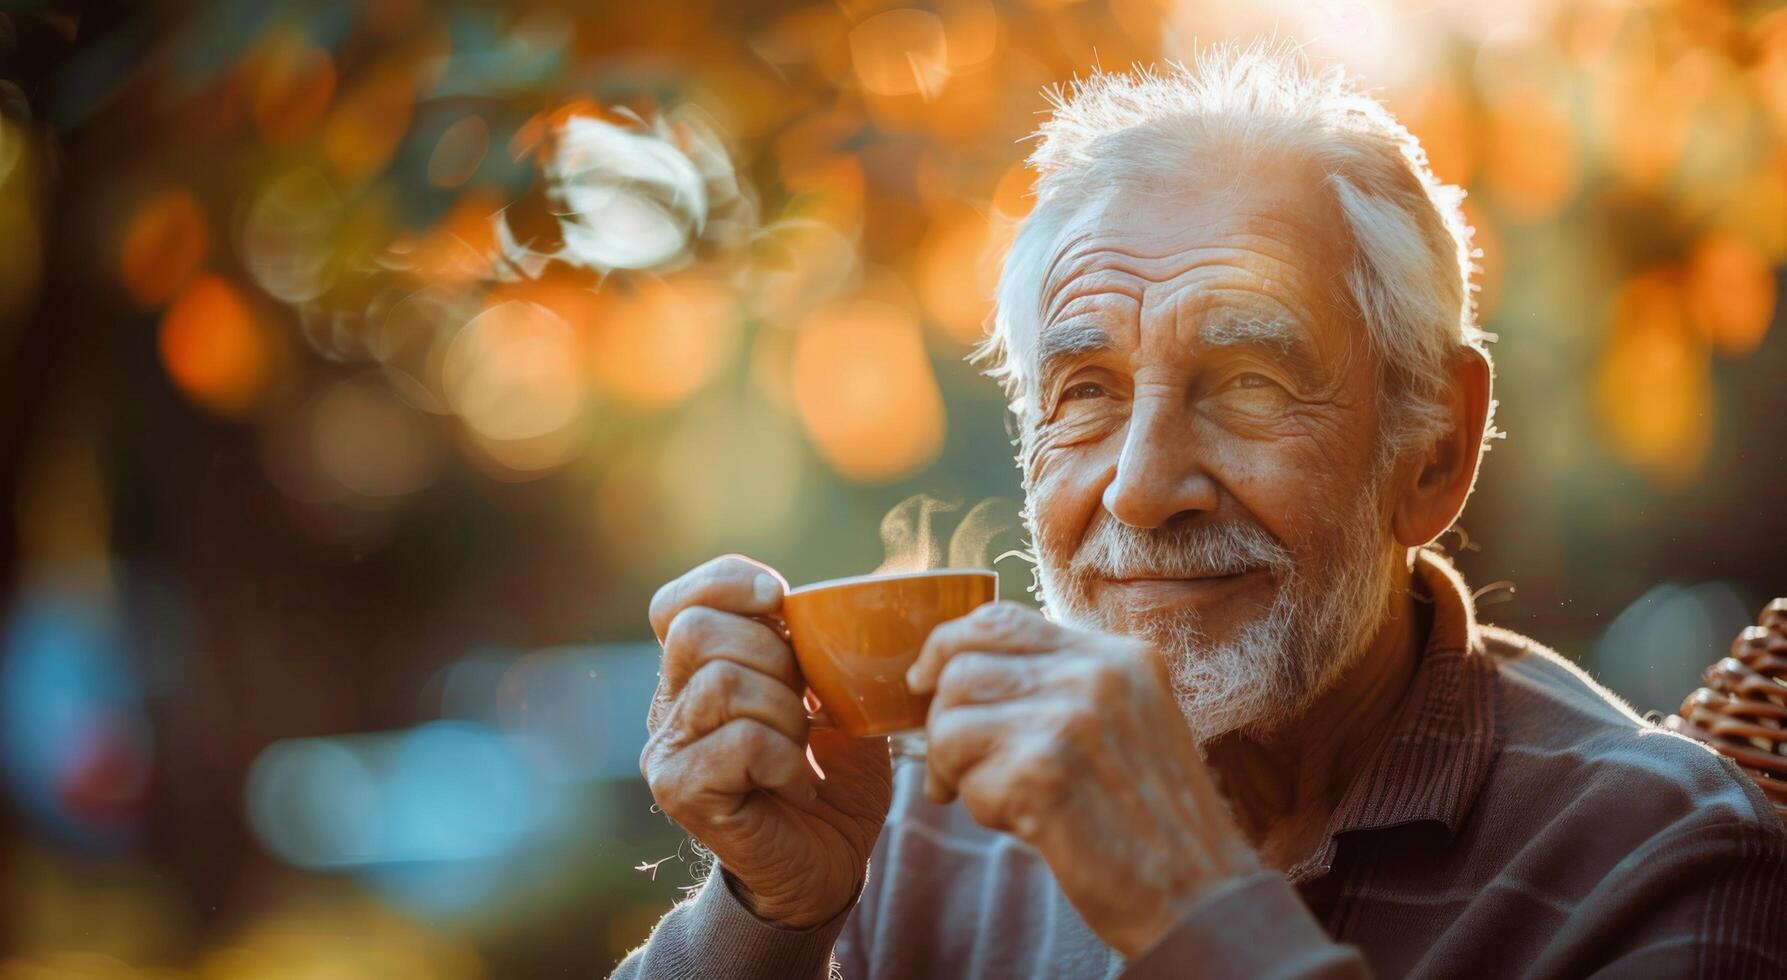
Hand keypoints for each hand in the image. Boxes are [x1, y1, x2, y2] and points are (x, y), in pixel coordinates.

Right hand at [640, 555, 892, 927]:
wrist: (828, 864)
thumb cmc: (833, 775)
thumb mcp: (834, 694)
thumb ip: (815, 644)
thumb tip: (828, 596)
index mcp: (698, 671)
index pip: (678, 602)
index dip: (725, 583)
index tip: (779, 600)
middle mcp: (668, 705)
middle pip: (698, 632)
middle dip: (773, 655)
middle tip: (804, 705)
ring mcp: (667, 749)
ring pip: (722, 684)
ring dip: (785, 713)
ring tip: (802, 750)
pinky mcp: (679, 790)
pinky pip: (739, 741)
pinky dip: (786, 759)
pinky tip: (797, 784)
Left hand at [906, 602, 1260, 956]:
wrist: (1203, 896)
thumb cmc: (1155, 823)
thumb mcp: (1128, 725)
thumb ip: (1064, 690)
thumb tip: (960, 675)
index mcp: (1119, 656)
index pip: (1002, 618)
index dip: (948, 645)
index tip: (925, 680)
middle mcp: (1097, 673)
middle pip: (964, 666)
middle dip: (942, 721)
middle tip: (952, 768)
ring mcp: (1071, 718)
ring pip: (952, 719)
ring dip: (955, 768)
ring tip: (994, 801)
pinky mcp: (1044, 771)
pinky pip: (964, 775)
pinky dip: (980, 807)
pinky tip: (1023, 824)